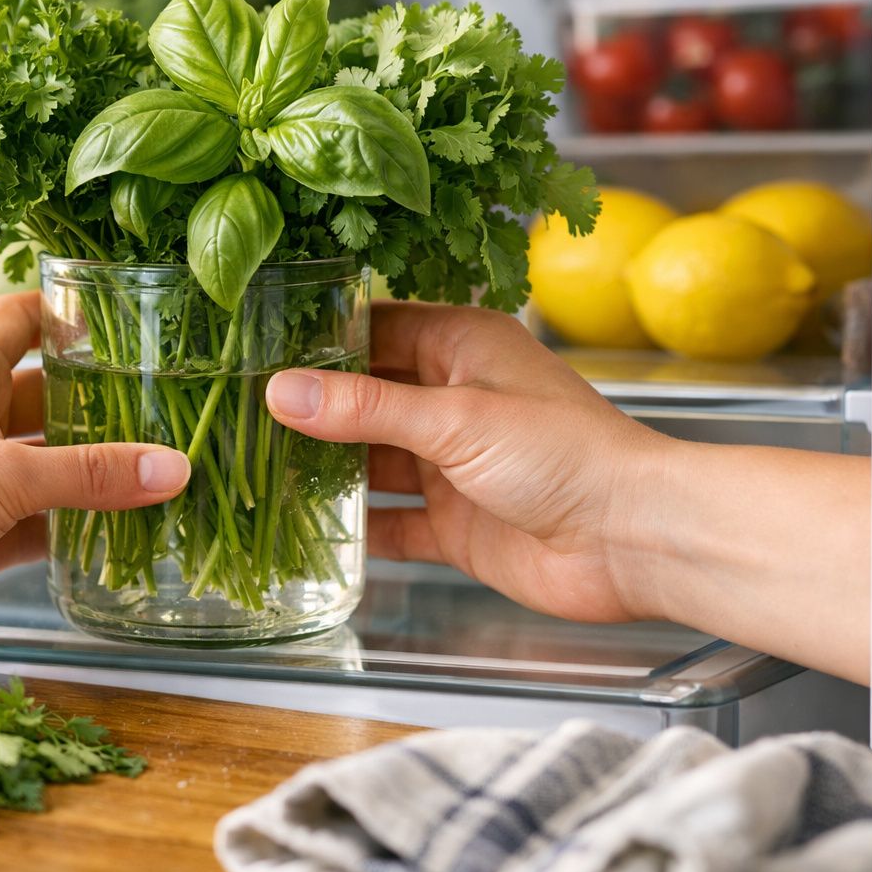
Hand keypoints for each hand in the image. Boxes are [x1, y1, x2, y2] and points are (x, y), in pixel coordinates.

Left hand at [0, 291, 191, 730]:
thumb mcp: (6, 473)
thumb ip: (91, 474)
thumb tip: (170, 467)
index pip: (19, 319)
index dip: (66, 311)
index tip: (125, 318)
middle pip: (46, 398)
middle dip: (100, 405)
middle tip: (165, 408)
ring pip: (47, 467)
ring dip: (93, 474)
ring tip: (159, 473)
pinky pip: (37, 525)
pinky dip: (75, 531)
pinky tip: (120, 536)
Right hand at [265, 300, 871, 683]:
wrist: (636, 541)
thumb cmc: (568, 455)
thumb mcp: (456, 419)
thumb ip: (364, 409)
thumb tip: (280, 392)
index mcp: (461, 347)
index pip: (373, 329)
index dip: (315, 340)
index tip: (251, 348)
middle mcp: (453, 399)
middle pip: (364, 398)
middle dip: (309, 410)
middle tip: (234, 414)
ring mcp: (453, 465)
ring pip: (371, 461)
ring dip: (324, 470)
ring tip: (251, 471)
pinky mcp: (455, 523)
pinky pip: (391, 522)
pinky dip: (354, 529)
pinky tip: (304, 533)